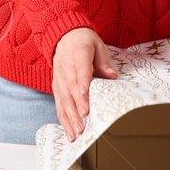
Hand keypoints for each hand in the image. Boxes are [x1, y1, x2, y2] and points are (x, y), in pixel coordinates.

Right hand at [53, 27, 118, 141]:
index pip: (80, 74)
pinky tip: (69, 131)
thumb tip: (112, 76)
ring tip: (76, 134)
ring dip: (69, 119)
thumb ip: (103, 61)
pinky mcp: (57, 87)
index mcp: (77, 56)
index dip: (82, 91)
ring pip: (63, 101)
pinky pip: (59, 104)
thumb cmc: (82, 41)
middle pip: (70, 92)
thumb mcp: (97, 45)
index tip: (85, 107)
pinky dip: (63, 119)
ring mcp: (59, 79)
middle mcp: (66, 69)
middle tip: (82, 127)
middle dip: (76, 111)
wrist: (62, 35)